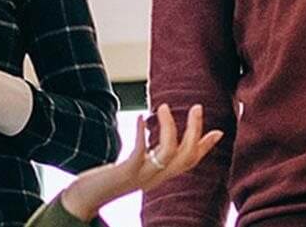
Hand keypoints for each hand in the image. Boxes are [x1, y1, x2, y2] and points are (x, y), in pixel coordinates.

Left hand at [60, 103, 222, 220]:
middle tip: (196, 106)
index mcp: (161, 175)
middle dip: (195, 131)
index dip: (205, 147)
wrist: (86, 198)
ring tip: (162, 106)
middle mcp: (156, 178)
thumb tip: (161, 139)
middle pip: (186, 157)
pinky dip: (141, 133)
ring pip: (169, 154)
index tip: (219, 131)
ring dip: (170, 127)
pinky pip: (140, 153)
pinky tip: (137, 118)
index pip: (190, 162)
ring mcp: (142, 176)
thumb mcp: (137, 166)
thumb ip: (153, 155)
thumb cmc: (110, 178)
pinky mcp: (126, 172)